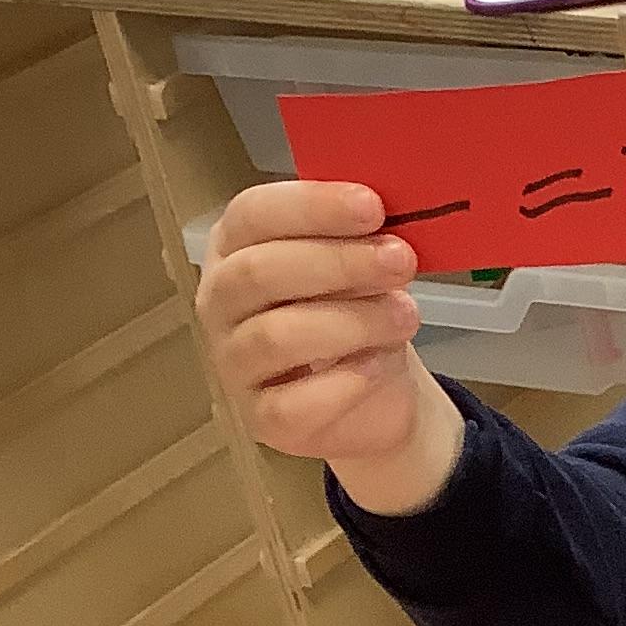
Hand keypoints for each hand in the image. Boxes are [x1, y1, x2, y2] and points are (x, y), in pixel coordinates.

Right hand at [197, 180, 465, 512]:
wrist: (373, 393)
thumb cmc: (355, 311)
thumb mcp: (360, 266)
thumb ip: (359, 237)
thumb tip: (387, 216)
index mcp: (236, 246)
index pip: (253, 214)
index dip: (312, 207)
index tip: (373, 206)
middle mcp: (220, 302)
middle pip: (259, 272)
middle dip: (338, 262)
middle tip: (400, 260)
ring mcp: (233, 363)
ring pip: (276, 335)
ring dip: (352, 322)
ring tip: (405, 315)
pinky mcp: (260, 419)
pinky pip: (295, 403)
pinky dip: (345, 382)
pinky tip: (379, 366)